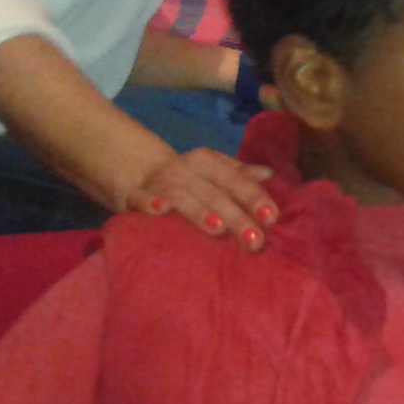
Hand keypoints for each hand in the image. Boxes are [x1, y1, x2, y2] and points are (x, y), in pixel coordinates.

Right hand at [131, 149, 276, 248]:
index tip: (271, 218)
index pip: (235, 179)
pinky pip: (140, 198)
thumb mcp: (213, 171)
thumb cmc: (187, 178)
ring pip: (181, 196)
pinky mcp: (132, 195)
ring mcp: (159, 183)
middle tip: (254, 240)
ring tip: (218, 229)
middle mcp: (184, 170)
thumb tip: (270, 174)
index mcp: (207, 162)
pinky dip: (149, 202)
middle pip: (214, 193)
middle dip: (235, 216)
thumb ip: (240, 175)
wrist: (135, 171)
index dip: (254, 197)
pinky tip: (161, 210)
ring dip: (199, 211)